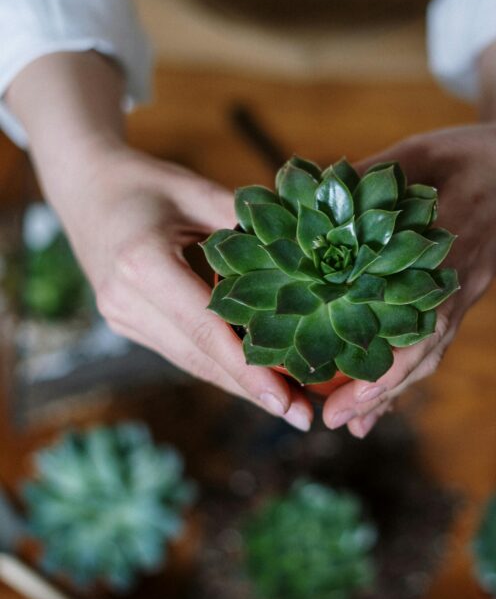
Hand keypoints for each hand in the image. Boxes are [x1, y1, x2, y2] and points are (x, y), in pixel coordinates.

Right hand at [59, 146, 314, 429]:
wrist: (85, 187)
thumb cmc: (147, 182)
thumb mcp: (198, 190)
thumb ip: (246, 224)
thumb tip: (306, 257)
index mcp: (142, 262)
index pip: (204, 328)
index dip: (246, 368)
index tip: (285, 399)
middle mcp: (126, 299)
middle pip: (199, 357)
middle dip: (253, 389)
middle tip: (305, 415)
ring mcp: (122, 316)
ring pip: (190, 361)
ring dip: (239, 385)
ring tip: (292, 405)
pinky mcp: (128, 323)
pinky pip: (181, 349)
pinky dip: (219, 364)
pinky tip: (258, 378)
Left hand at [321, 119, 495, 435]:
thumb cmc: (470, 150)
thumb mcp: (416, 154)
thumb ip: (366, 179)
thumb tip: (307, 204)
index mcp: (449, 241)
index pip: (416, 309)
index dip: (385, 352)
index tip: (347, 383)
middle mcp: (460, 277)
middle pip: (422, 347)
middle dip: (380, 389)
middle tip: (332, 421)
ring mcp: (468, 289)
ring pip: (432, 351)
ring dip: (395, 390)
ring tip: (352, 423)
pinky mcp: (468, 292)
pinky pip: (439, 339)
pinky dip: (411, 370)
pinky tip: (384, 395)